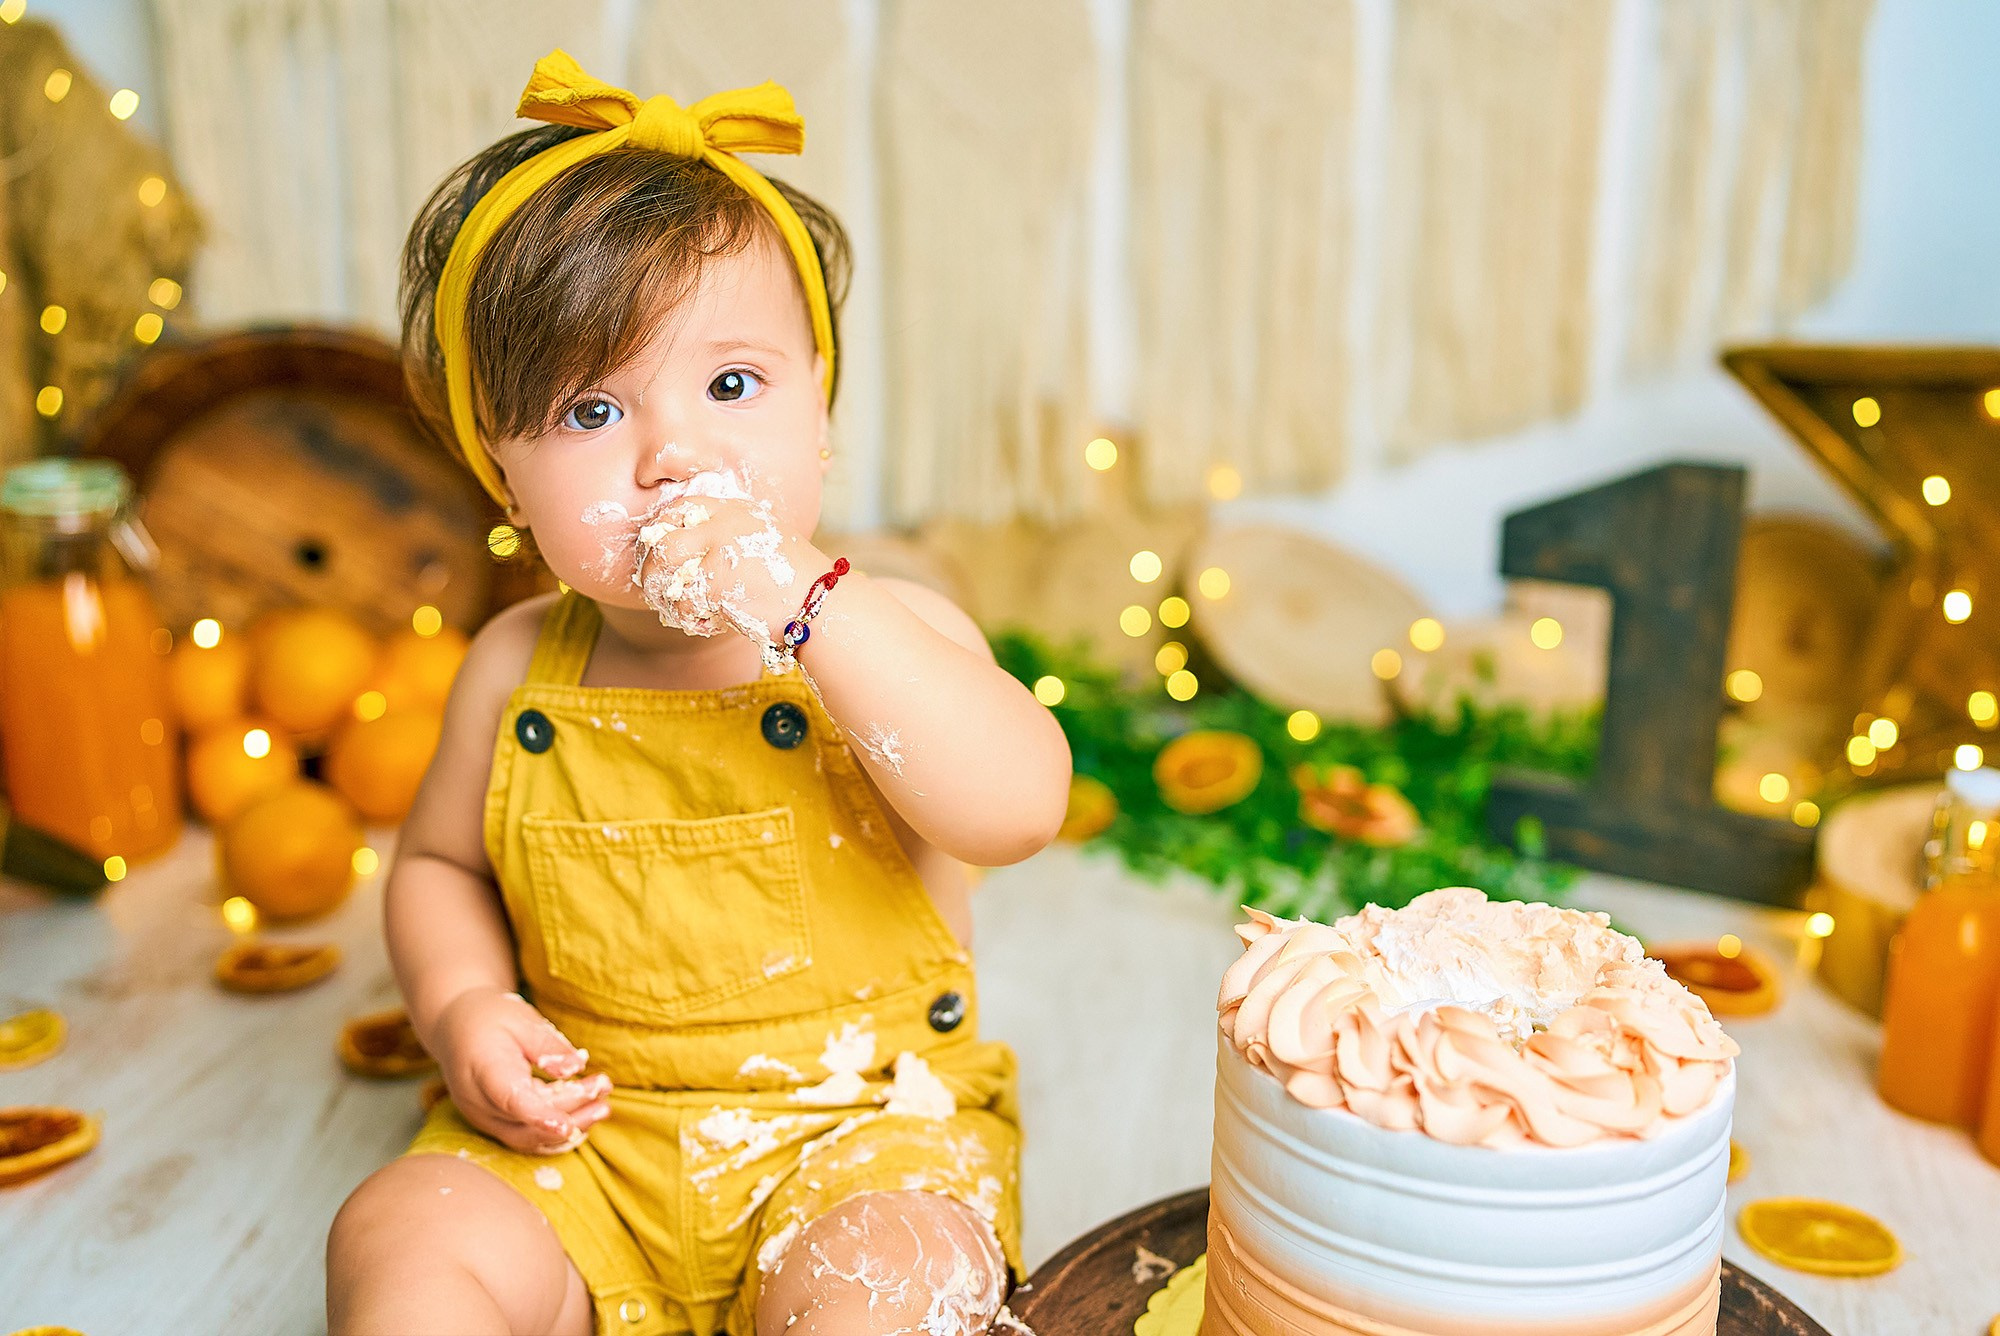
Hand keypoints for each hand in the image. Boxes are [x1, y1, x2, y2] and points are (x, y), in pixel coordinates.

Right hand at [429, 986, 610, 1154]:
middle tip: (605, 1086)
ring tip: (603, 1105)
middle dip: (571, 1111)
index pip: (511, 1100)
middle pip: (526, 1121)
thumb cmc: (490, 1017)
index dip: (540, 1116)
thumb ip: (547, 1045)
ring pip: (526, 1137)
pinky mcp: (492, 1124)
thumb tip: (575, 1068)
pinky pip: (524, 1138)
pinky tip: (584, 1118)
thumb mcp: (521, 1018)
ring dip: (568, 1127)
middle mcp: (477, 1101)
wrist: (455, 1028)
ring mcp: (482, 1117)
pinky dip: (555, 1134)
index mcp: (482, 1069)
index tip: (567, 1126)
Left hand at [632, 490, 823, 645]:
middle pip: (663, 537)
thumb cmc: (793, 583)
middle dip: (651, 567)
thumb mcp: (761, 543)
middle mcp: (724, 523)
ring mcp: (719, 550)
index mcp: (736, 510)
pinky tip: (706, 624)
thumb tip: (676, 555)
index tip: (661, 555)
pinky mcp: (716, 582)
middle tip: (656, 588)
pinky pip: (681, 602)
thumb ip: (725, 538)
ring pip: (663, 569)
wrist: (819, 605)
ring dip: (662, 596)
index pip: (682, 507)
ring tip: (678, 611)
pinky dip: (687, 619)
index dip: (663, 531)